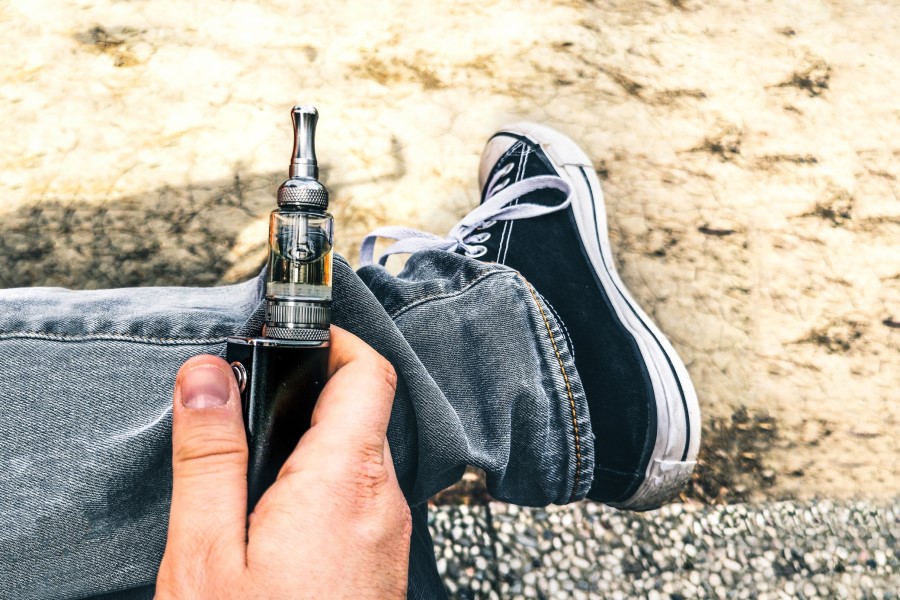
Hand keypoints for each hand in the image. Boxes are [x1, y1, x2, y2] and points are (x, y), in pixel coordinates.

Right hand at [156, 326, 410, 598]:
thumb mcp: (205, 556)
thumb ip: (209, 459)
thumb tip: (205, 376)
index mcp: (344, 481)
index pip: (366, 371)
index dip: (329, 340)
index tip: (284, 340)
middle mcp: (383, 501)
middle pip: (359, 411)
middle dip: (305, 396)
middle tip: (246, 409)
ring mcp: (389, 533)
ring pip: (359, 456)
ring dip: (312, 445)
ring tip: (252, 468)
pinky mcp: (383, 561)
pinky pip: (361, 497)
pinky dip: (324, 486)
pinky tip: (276, 516)